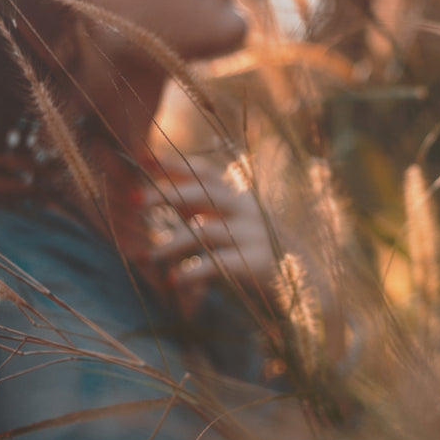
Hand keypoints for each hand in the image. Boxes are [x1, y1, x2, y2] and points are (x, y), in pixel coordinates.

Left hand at [142, 159, 276, 316]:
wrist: (306, 281)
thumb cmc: (259, 249)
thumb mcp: (234, 223)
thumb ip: (203, 209)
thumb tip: (162, 191)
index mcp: (238, 197)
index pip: (205, 172)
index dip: (175, 163)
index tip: (143, 158)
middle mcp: (246, 210)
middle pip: (203, 193)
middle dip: (166, 194)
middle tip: (134, 201)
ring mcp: (253, 235)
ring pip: (205, 231)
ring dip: (171, 244)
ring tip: (147, 257)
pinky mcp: (256, 263)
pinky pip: (219, 264)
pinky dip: (193, 272)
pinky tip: (174, 281)